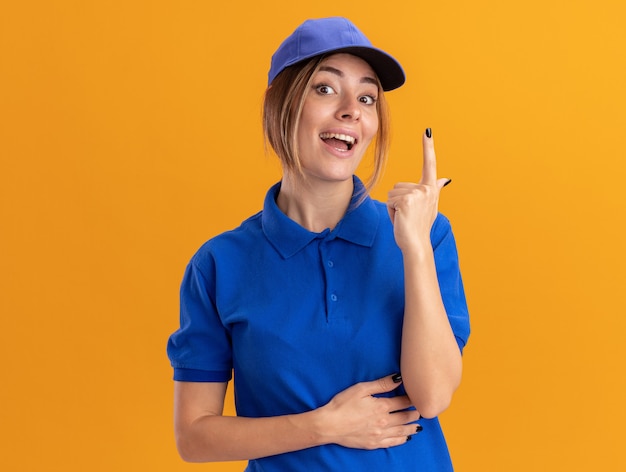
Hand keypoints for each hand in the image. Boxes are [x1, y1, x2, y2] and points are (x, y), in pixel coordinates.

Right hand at [317, 374, 420, 449]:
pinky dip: (402, 440)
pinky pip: (393, 443)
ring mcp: (380, 434)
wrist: (329, 425)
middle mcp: (384, 422)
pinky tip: (406, 438)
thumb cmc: (342, 404)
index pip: (402, 402)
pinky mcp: (374, 444)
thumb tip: (398, 378)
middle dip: (414, 413)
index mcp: (381, 407)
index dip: (411, 399)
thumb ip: (381, 384)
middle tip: (421, 411)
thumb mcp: (361, 389)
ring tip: (419, 425)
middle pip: (405, 417)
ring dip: (411, 427)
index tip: (417, 397)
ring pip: (401, 431)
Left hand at [387, 129, 450, 252]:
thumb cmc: (419, 226)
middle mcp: (426, 189)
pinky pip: (389, 201)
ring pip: (392, 194)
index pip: (430, 164)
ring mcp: (417, 194)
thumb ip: (435, 190)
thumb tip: (446, 179)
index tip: (427, 130)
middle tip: (408, 215)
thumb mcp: (430, 206)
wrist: (416, 244)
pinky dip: (391, 212)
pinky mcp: (406, 200)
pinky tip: (400, 219)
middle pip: (398, 186)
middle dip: (397, 201)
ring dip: (393, 207)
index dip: (428, 147)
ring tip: (404, 218)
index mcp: (431, 188)